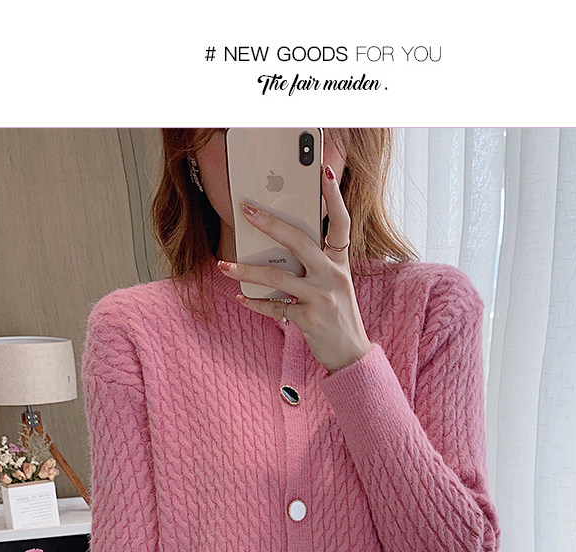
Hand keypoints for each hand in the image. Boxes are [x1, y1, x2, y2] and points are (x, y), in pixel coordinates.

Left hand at [217, 163, 372, 373]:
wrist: (351, 354)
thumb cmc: (338, 315)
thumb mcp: (335, 284)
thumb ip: (315, 265)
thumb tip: (278, 247)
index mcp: (341, 263)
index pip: (341, 223)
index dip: (335, 197)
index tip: (325, 172)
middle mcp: (333, 276)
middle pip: (299, 242)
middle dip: (270, 224)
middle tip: (246, 211)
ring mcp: (321, 298)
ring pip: (277, 277)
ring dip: (246, 271)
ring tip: (224, 266)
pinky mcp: (308, 319)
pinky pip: (274, 308)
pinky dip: (255, 303)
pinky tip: (241, 298)